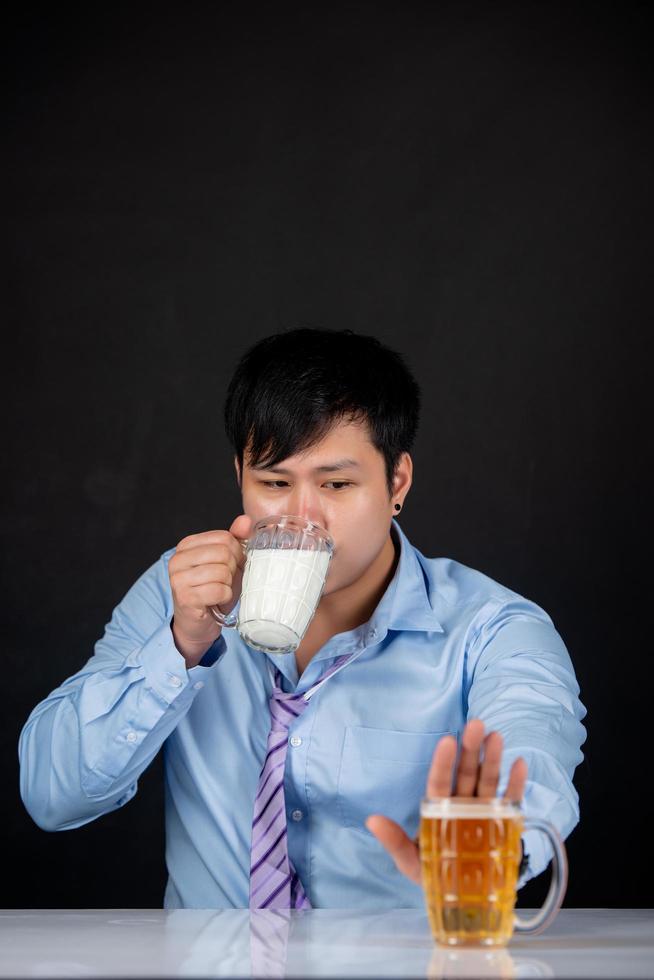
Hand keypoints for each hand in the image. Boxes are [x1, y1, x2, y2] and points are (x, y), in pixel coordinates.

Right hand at [168, 514, 252, 667]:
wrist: (197, 624)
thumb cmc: (212, 591)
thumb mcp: (226, 563)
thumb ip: (235, 540)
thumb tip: (245, 520)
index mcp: (186, 545)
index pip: (224, 537)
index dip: (237, 553)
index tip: (233, 566)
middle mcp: (178, 559)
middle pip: (224, 553)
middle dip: (233, 569)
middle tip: (226, 581)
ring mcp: (178, 578)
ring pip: (222, 572)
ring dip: (228, 585)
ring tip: (220, 591)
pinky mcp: (185, 597)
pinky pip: (219, 590)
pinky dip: (224, 597)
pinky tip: (217, 601)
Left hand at [365, 718, 527, 884]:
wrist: (466, 903)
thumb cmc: (435, 877)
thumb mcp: (411, 862)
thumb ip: (395, 842)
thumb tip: (371, 820)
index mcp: (438, 810)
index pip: (439, 782)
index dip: (442, 763)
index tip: (446, 741)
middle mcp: (461, 805)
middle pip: (466, 774)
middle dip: (470, 750)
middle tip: (476, 724)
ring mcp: (483, 812)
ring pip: (487, 781)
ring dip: (492, 759)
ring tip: (495, 737)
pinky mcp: (504, 822)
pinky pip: (510, 800)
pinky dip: (515, 784)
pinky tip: (519, 764)